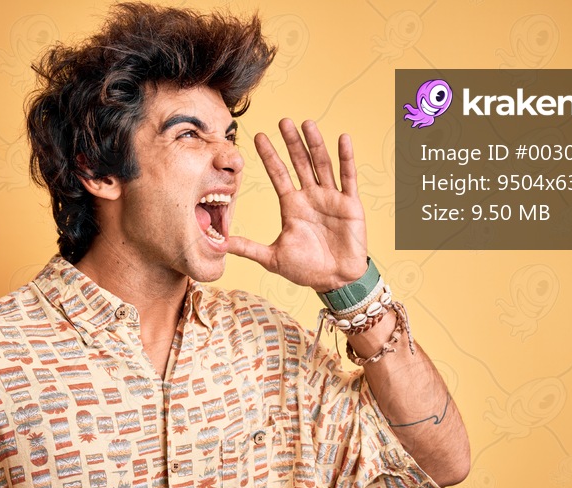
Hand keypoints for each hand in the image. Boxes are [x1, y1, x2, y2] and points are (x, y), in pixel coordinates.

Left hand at [227, 119, 366, 291]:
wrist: (335, 281)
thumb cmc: (306, 269)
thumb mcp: (273, 258)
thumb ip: (249, 248)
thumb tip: (221, 243)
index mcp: (292, 206)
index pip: (278, 175)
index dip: (269, 156)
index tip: (258, 137)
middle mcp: (310, 196)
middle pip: (299, 163)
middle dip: (291, 143)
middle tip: (283, 121)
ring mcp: (330, 198)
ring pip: (322, 165)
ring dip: (315, 144)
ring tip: (307, 124)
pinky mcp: (350, 204)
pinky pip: (348, 178)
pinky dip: (346, 159)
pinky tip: (343, 139)